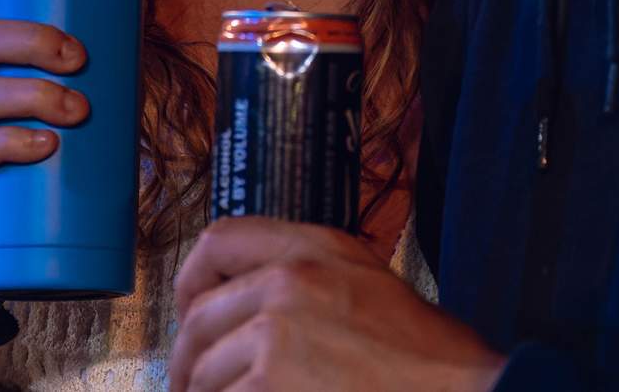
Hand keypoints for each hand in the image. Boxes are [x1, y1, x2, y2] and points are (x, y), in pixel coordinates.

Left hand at [169, 217, 500, 391]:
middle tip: (193, 386)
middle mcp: (287, 283)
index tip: (190, 313)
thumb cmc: (428, 358)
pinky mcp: (268, 383)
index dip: (192, 281)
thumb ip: (310, 277)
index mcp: (314, 250)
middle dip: (190, 361)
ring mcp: (274, 335)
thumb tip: (251, 302)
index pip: (219, 241)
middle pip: (200, 319)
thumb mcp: (370, 283)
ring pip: (205, 371)